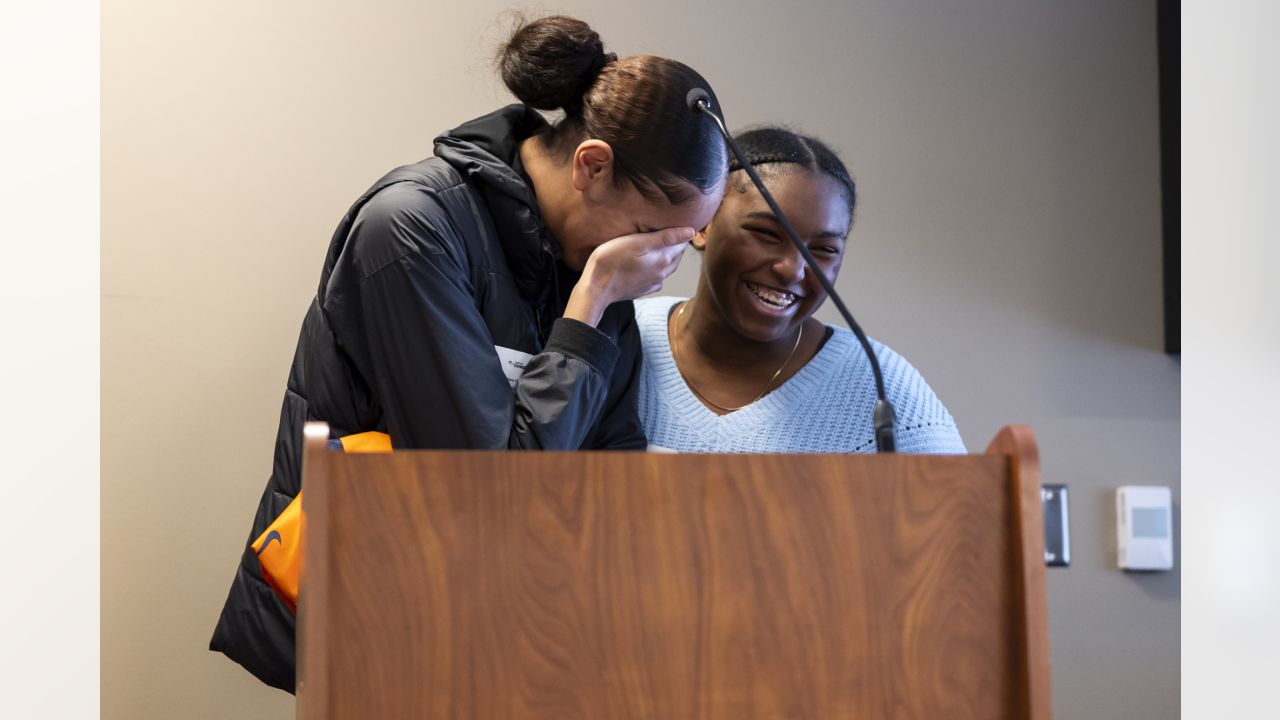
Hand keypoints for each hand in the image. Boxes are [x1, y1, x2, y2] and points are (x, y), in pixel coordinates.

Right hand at [564, 227, 693, 326]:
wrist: (596, 288)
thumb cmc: (612, 260)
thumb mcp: (637, 242)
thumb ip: (666, 237)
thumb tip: (691, 232)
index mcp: (664, 260)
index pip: (681, 243)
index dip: (678, 232)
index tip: (671, 222)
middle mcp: (662, 274)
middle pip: (675, 256)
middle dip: (672, 244)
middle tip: (662, 230)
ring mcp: (653, 284)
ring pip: (665, 266)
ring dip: (662, 256)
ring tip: (652, 244)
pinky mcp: (642, 290)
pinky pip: (655, 276)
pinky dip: (653, 268)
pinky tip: (643, 262)